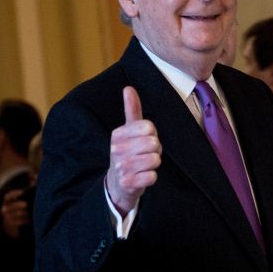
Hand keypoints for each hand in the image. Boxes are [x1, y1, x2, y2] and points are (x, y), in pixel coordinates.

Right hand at [0, 188, 29, 238]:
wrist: (13, 226)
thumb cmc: (20, 210)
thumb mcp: (22, 201)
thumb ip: (27, 190)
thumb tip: (34, 178)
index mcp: (7, 202)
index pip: (7, 197)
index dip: (14, 194)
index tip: (22, 192)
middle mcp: (5, 210)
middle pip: (10, 206)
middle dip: (17, 205)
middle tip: (25, 204)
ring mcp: (6, 218)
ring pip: (12, 215)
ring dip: (21, 214)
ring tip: (29, 213)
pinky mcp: (9, 226)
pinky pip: (15, 223)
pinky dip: (22, 221)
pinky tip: (28, 220)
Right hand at [106, 86, 160, 215]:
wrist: (118, 183)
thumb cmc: (128, 152)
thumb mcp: (128, 130)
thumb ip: (131, 110)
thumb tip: (128, 88)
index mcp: (118, 134)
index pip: (149, 127)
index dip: (152, 135)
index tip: (143, 141)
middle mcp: (117, 150)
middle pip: (154, 143)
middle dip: (155, 150)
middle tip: (144, 154)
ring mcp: (121, 167)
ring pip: (155, 159)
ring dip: (154, 164)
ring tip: (143, 165)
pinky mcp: (128, 183)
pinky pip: (153, 176)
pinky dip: (151, 177)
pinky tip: (141, 177)